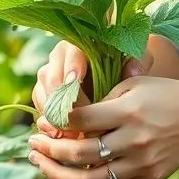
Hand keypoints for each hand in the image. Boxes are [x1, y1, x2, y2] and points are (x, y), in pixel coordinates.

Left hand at [27, 76, 178, 178]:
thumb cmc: (161, 93)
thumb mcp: (131, 85)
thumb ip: (100, 102)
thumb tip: (61, 120)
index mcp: (128, 110)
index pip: (81, 121)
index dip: (55, 123)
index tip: (40, 123)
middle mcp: (135, 139)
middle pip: (81, 154)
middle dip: (49, 151)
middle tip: (31, 146)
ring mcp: (143, 163)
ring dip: (59, 176)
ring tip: (41, 166)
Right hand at [32, 41, 148, 137]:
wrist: (118, 75)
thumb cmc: (127, 64)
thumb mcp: (135, 59)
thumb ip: (136, 61)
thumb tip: (133, 71)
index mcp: (79, 43)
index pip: (70, 53)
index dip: (71, 66)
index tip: (76, 81)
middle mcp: (59, 58)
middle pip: (50, 75)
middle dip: (58, 97)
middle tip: (70, 115)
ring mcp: (50, 77)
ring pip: (43, 93)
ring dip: (52, 113)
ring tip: (64, 130)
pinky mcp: (47, 96)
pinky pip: (42, 108)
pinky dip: (49, 122)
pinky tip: (60, 135)